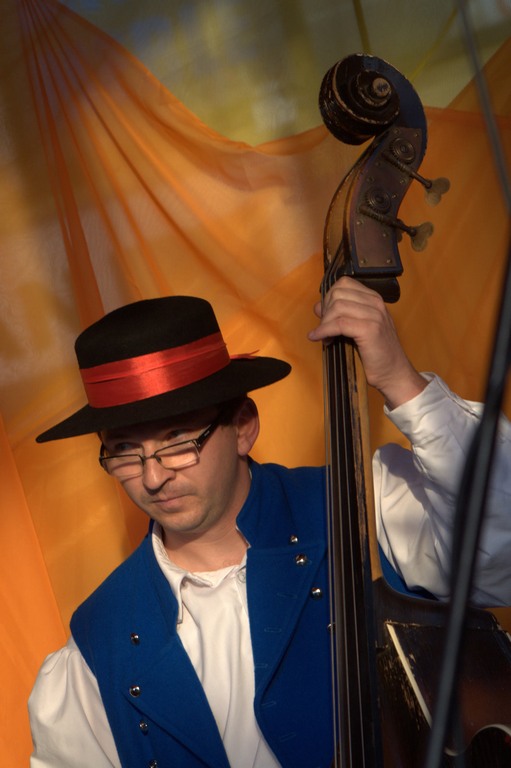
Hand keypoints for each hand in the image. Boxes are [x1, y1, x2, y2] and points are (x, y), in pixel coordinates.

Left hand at [307, 276, 426, 408]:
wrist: (393, 373)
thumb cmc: (375, 353)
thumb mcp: (357, 328)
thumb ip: (341, 315)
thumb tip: (318, 306)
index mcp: (373, 299)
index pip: (344, 283)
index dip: (329, 297)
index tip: (326, 315)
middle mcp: (375, 303)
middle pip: (338, 293)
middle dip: (325, 310)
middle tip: (324, 327)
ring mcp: (374, 315)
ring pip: (337, 307)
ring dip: (324, 323)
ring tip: (324, 336)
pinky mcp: (370, 329)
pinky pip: (339, 324)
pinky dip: (324, 331)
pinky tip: (319, 338)